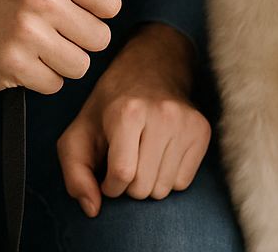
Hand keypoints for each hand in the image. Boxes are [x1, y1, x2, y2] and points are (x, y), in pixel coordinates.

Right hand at [0, 0, 150, 93]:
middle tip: (53, 29)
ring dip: (65, 61)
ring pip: (81, 66)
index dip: (97, 11)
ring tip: (39, 44)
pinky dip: (44, 78)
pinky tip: (24, 59)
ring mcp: (24, 33)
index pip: (111, 4)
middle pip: (100, 39)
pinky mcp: (13, 66)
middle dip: (82, 39)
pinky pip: (56, 85)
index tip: (74, 7)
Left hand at [57, 24, 209, 214]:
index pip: (122, 174)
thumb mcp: (79, 134)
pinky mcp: (202, 131)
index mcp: (128, 112)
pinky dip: (168, 178)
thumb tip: (93, 209)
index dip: (109, 186)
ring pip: (164, 189)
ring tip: (142, 157)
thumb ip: (75, 175)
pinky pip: (183, 183)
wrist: (151, 67)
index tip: (106, 175)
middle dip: (128, 186)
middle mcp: (162, 115)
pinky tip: (160, 155)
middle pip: (143, 187)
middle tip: (125, 163)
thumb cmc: (109, 107)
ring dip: (148, 183)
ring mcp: (186, 122)